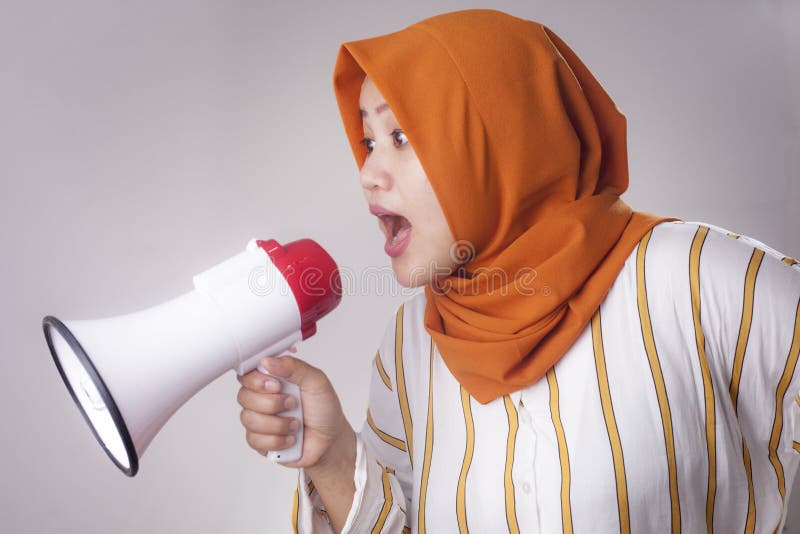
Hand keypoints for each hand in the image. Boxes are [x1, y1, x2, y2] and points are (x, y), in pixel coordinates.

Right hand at [236, 354, 352, 469]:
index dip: (256, 380)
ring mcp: (259, 420)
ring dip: (278, 424)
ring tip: (295, 424)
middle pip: (244, 396)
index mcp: (273, 379)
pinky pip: (254, 440)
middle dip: (272, 404)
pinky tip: (290, 437)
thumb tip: (268, 361)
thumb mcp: (317, 382)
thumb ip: (294, 367)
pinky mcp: (260, 440)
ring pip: (249, 419)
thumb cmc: (324, 409)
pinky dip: (277, 440)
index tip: (276, 385)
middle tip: (293, 404)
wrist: (331, 440)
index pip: (248, 374)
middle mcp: (262, 398)